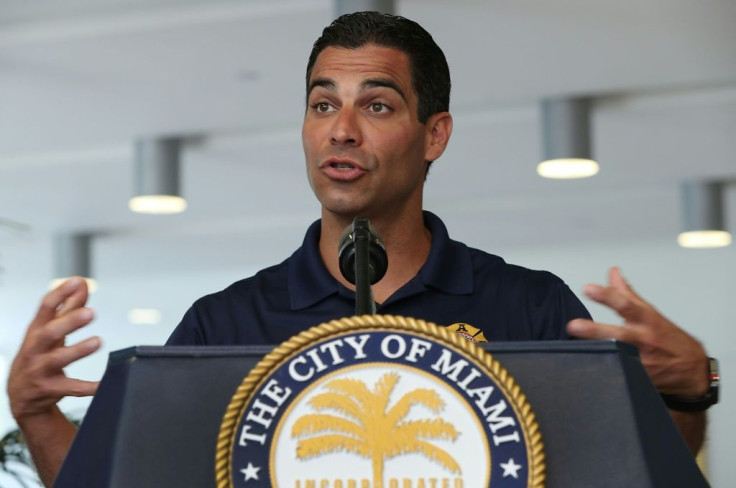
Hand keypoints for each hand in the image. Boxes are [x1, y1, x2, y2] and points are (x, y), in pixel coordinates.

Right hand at [7, 277, 100, 421]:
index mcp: (36, 331)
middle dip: (69, 322)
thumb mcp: (49, 332)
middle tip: (90, 313)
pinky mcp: (50, 389)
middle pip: (50, 333)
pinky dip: (88, 387)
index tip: (77, 282)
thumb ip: (67, 308)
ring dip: (78, 350)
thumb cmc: (38, 355)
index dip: (60, 293)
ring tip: (97, 342)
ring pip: (59, 359)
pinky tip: (103, 384)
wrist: (22, 395)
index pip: (45, 308)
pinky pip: (72, 388)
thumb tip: (82, 284)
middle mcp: (35, 349)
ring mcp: (40, 370)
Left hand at [566, 267, 707, 397]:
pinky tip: (586, 369)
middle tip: (574, 326)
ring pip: (619, 357)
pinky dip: (605, 372)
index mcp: (646, 320)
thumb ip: (627, 293)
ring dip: (598, 353)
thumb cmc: (668, 337)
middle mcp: (643, 339)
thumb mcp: (650, 312)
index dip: (607, 296)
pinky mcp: (640, 378)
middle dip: (596, 331)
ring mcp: (642, 361)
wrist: (691, 369)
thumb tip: (613, 273)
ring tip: (575, 349)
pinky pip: (620, 374)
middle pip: (619, 334)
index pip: (626, 304)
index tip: (589, 288)